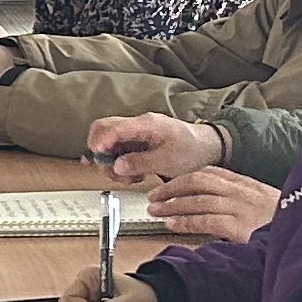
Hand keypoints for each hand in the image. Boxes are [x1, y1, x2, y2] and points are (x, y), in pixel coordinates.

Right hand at [88, 113, 223, 183]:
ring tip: (129, 177)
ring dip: (111, 162)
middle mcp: (138, 125)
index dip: (100, 143)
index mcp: (147, 124)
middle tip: (111, 171)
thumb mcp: (168, 160)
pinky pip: (117, 149)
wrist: (207, 147)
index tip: (95, 159)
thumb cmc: (193, 150)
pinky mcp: (136, 142)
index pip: (113, 128)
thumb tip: (117, 166)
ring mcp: (135, 133)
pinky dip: (118, 163)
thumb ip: (141, 162)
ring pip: (108, 142)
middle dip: (100, 152)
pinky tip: (130, 174)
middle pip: (103, 129)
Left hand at [143, 166, 282, 241]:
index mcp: (249, 185)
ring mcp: (241, 208)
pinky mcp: (240, 227)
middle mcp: (243, 192)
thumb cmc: (286, 225)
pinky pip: (206, 220)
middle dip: (173, 187)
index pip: (212, 174)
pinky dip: (186, 221)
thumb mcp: (267, 207)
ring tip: (155, 211)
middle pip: (200, 181)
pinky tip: (172, 225)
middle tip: (154, 197)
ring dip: (173, 205)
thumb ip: (245, 204)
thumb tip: (220, 209)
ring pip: (199, 200)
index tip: (169, 185)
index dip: (187, 178)